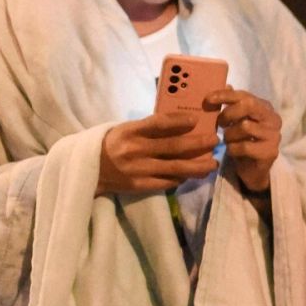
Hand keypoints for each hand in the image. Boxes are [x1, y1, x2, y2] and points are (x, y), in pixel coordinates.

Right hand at [97, 112, 219, 195]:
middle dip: (198, 144)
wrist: (90, 169)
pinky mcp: (140, 186)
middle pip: (173, 147)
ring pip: (175, 168)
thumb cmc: (114, 144)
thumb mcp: (126, 129)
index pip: (158, 124)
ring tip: (213, 163)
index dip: (179, 121)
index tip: (196, 120)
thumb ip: (150, 126)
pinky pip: (168, 182)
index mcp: (130, 131)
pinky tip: (195, 174)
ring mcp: (138, 170)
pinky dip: (183, 178)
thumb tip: (183, 121)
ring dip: (198, 166)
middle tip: (215, 141)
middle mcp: (135, 150)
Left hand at [209, 88, 281, 192]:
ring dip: (230, 135)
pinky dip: (233, 149)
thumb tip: (226, 85)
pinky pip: (244, 146)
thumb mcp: (237, 121)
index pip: (245, 95)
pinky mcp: (270, 152)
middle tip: (219, 124)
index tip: (208, 99)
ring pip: (245, 127)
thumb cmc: (244, 142)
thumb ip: (234, 104)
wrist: (253, 170)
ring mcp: (274, 136)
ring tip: (228, 141)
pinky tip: (233, 151)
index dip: (225, 95)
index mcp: (266, 108)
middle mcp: (273, 119)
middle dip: (228, 113)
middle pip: (249, 105)